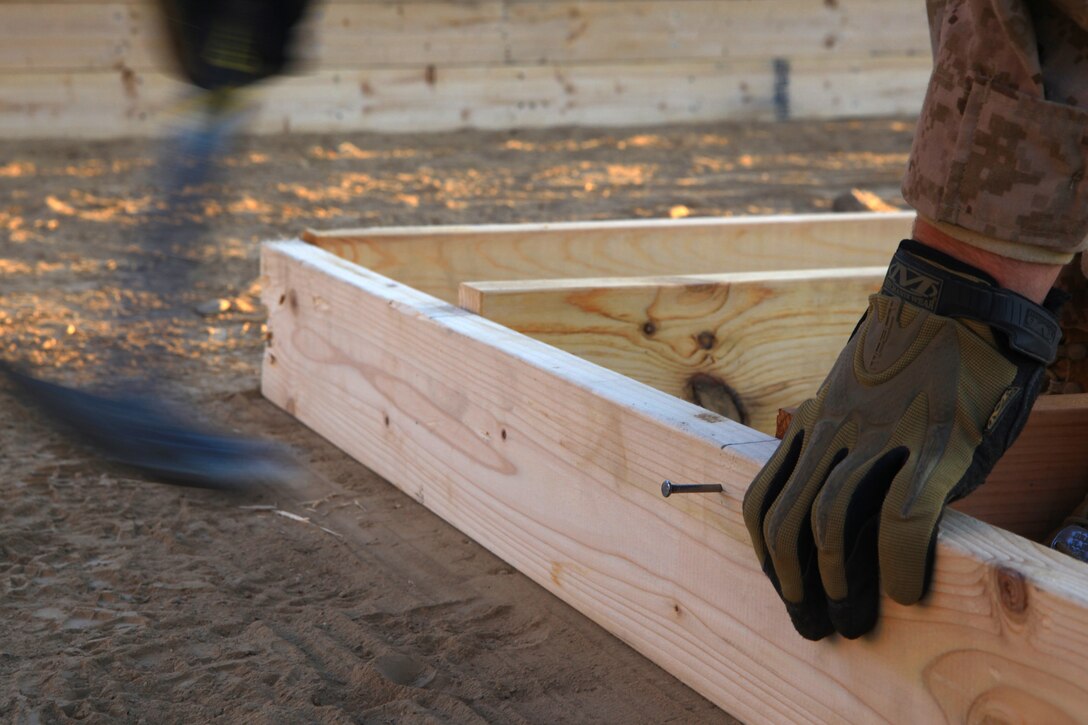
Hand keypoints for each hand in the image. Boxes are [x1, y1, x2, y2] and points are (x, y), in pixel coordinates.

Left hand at [742, 240, 1062, 639]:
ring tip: (851, 618)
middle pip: (787, 518)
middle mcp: (834, 431)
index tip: (780, 585)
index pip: (764, 495)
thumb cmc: (913, 354)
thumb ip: (848, 447)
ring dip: (836, 579)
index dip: (764, 551)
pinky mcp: (935, 440)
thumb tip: (850, 512)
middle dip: (792, 581)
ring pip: (831, 518)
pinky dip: (898, 559)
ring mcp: (882, 435)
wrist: (957, 297)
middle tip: (811, 622)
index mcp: (813, 422)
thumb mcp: (860, 397)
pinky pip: (903, 511)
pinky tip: (906, 589)